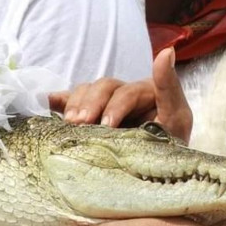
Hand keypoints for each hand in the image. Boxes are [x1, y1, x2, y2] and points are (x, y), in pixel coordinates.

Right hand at [48, 48, 192, 140]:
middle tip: (82, 127)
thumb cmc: (170, 146)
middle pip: (104, 88)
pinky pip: (71, 101)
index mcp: (146, 90)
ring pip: (86, 91)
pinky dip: (59, 101)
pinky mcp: (90, 115)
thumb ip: (170, 89)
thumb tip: (166, 52)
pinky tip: (47, 103)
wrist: (158, 172)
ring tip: (70, 125)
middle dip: (91, 106)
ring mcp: (106, 103)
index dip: (115, 106)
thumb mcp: (177, 119)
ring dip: (76, 106)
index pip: (127, 92)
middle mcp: (124, 92)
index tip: (106, 125)